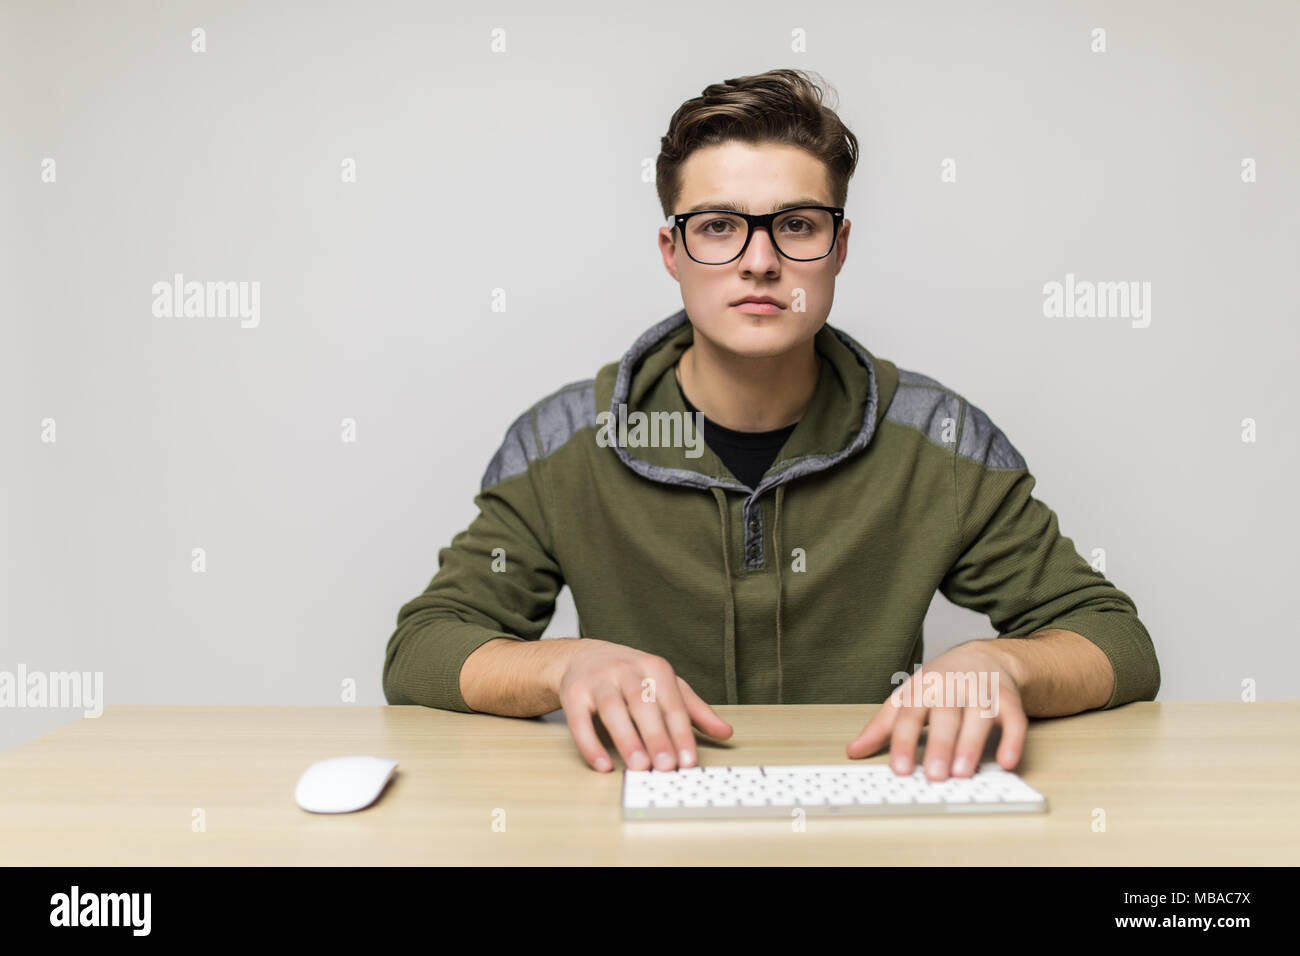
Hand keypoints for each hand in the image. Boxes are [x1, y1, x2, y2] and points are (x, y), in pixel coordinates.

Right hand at [550, 639, 732, 772]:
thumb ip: (694, 710)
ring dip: (626, 739)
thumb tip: (726, 733)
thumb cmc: (631, 676)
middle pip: (642, 703)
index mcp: (654, 667)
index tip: (688, 761)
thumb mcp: (665, 686)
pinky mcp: (573, 693)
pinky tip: (602, 765)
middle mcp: (626, 669)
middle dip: (655, 736)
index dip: (681, 732)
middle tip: (665, 766)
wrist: (582, 657)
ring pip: (612, 709)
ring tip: (639, 766)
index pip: (672, 702)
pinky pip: (579, 720)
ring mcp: (598, 680)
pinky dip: (590, 744)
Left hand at [845, 640, 1026, 778]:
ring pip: (978, 717)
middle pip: (945, 716)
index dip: (904, 743)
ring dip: (971, 744)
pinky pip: (1014, 719)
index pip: (909, 716)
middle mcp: (952, 687)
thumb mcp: (908, 697)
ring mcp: (981, 691)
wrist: (983, 657)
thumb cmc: (940, 683)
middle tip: (935, 776)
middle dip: (940, 745)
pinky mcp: (1008, 699)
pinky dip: (1013, 740)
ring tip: (963, 772)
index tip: (900, 770)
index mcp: (922, 688)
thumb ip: (882, 726)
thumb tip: (854, 750)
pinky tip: (1007, 761)